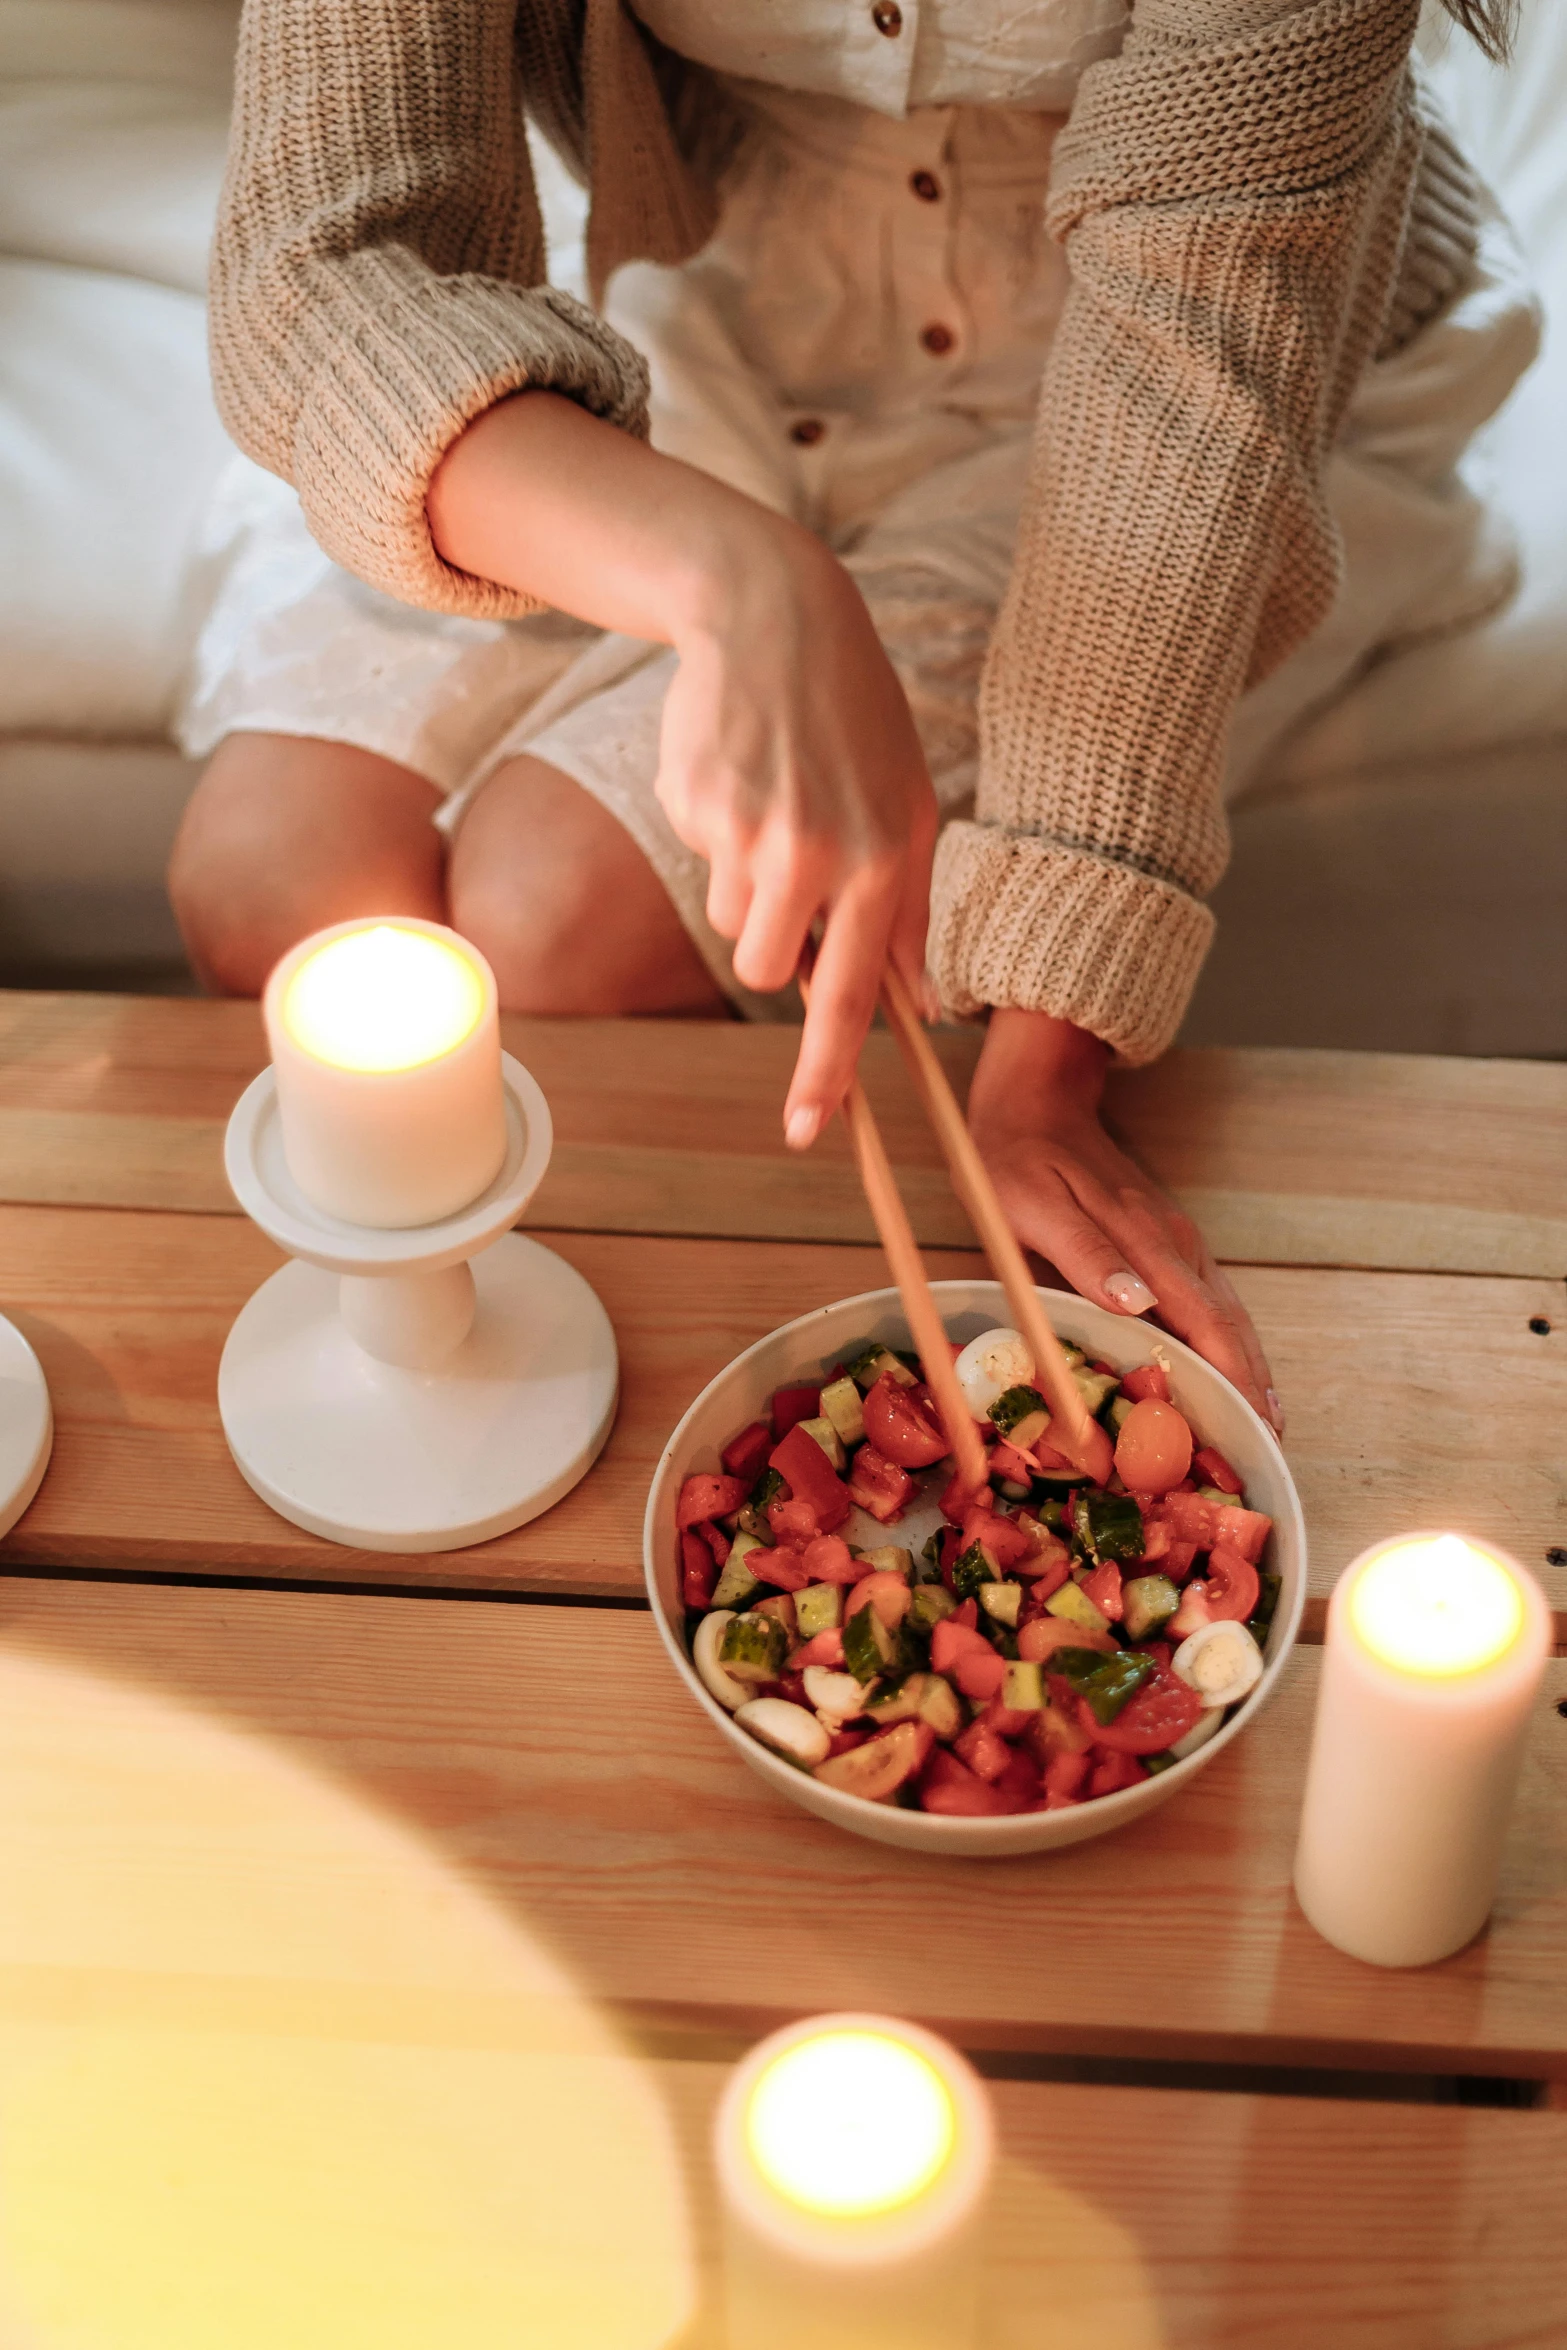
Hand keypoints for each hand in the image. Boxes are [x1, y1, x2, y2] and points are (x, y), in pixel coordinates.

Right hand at [428, 391, 935, 1143]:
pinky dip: (712, 828)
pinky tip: (739, 770)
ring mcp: (750, 829)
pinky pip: (696, 859)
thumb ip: (910, 909)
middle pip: (763, 967)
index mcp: (884, 858)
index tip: (808, 1131)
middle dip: (768, 935)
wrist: (774, 617)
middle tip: (791, 860)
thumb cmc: (853, 722)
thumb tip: (920, 1003)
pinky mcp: (695, 804)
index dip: (826, 1071)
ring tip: (770, 804)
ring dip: (740, 884)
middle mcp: (818, 851)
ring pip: (726, 918)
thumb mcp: (911, 805)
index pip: (847, 993)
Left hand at [969, 1008, 1282, 1432]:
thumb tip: (1140, 1304)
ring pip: (1227, 1313)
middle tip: (1266, 1449)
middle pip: (1231, 1325)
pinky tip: (1232, 1367)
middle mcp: (1177, 1243)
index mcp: (1148, 1240)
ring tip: (1262, 1423)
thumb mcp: (1034, 1207)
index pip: (1206, 1324)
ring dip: (1248, 1367)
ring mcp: (1177, 1240)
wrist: (1034, 1102)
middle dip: (1252, 1387)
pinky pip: (1210, 1300)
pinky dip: (1229, 1341)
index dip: (1231, 1381)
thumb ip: (1086, 1255)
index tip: (1249, 1430)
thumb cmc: (1020, 1160)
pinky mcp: (1168, 1240)